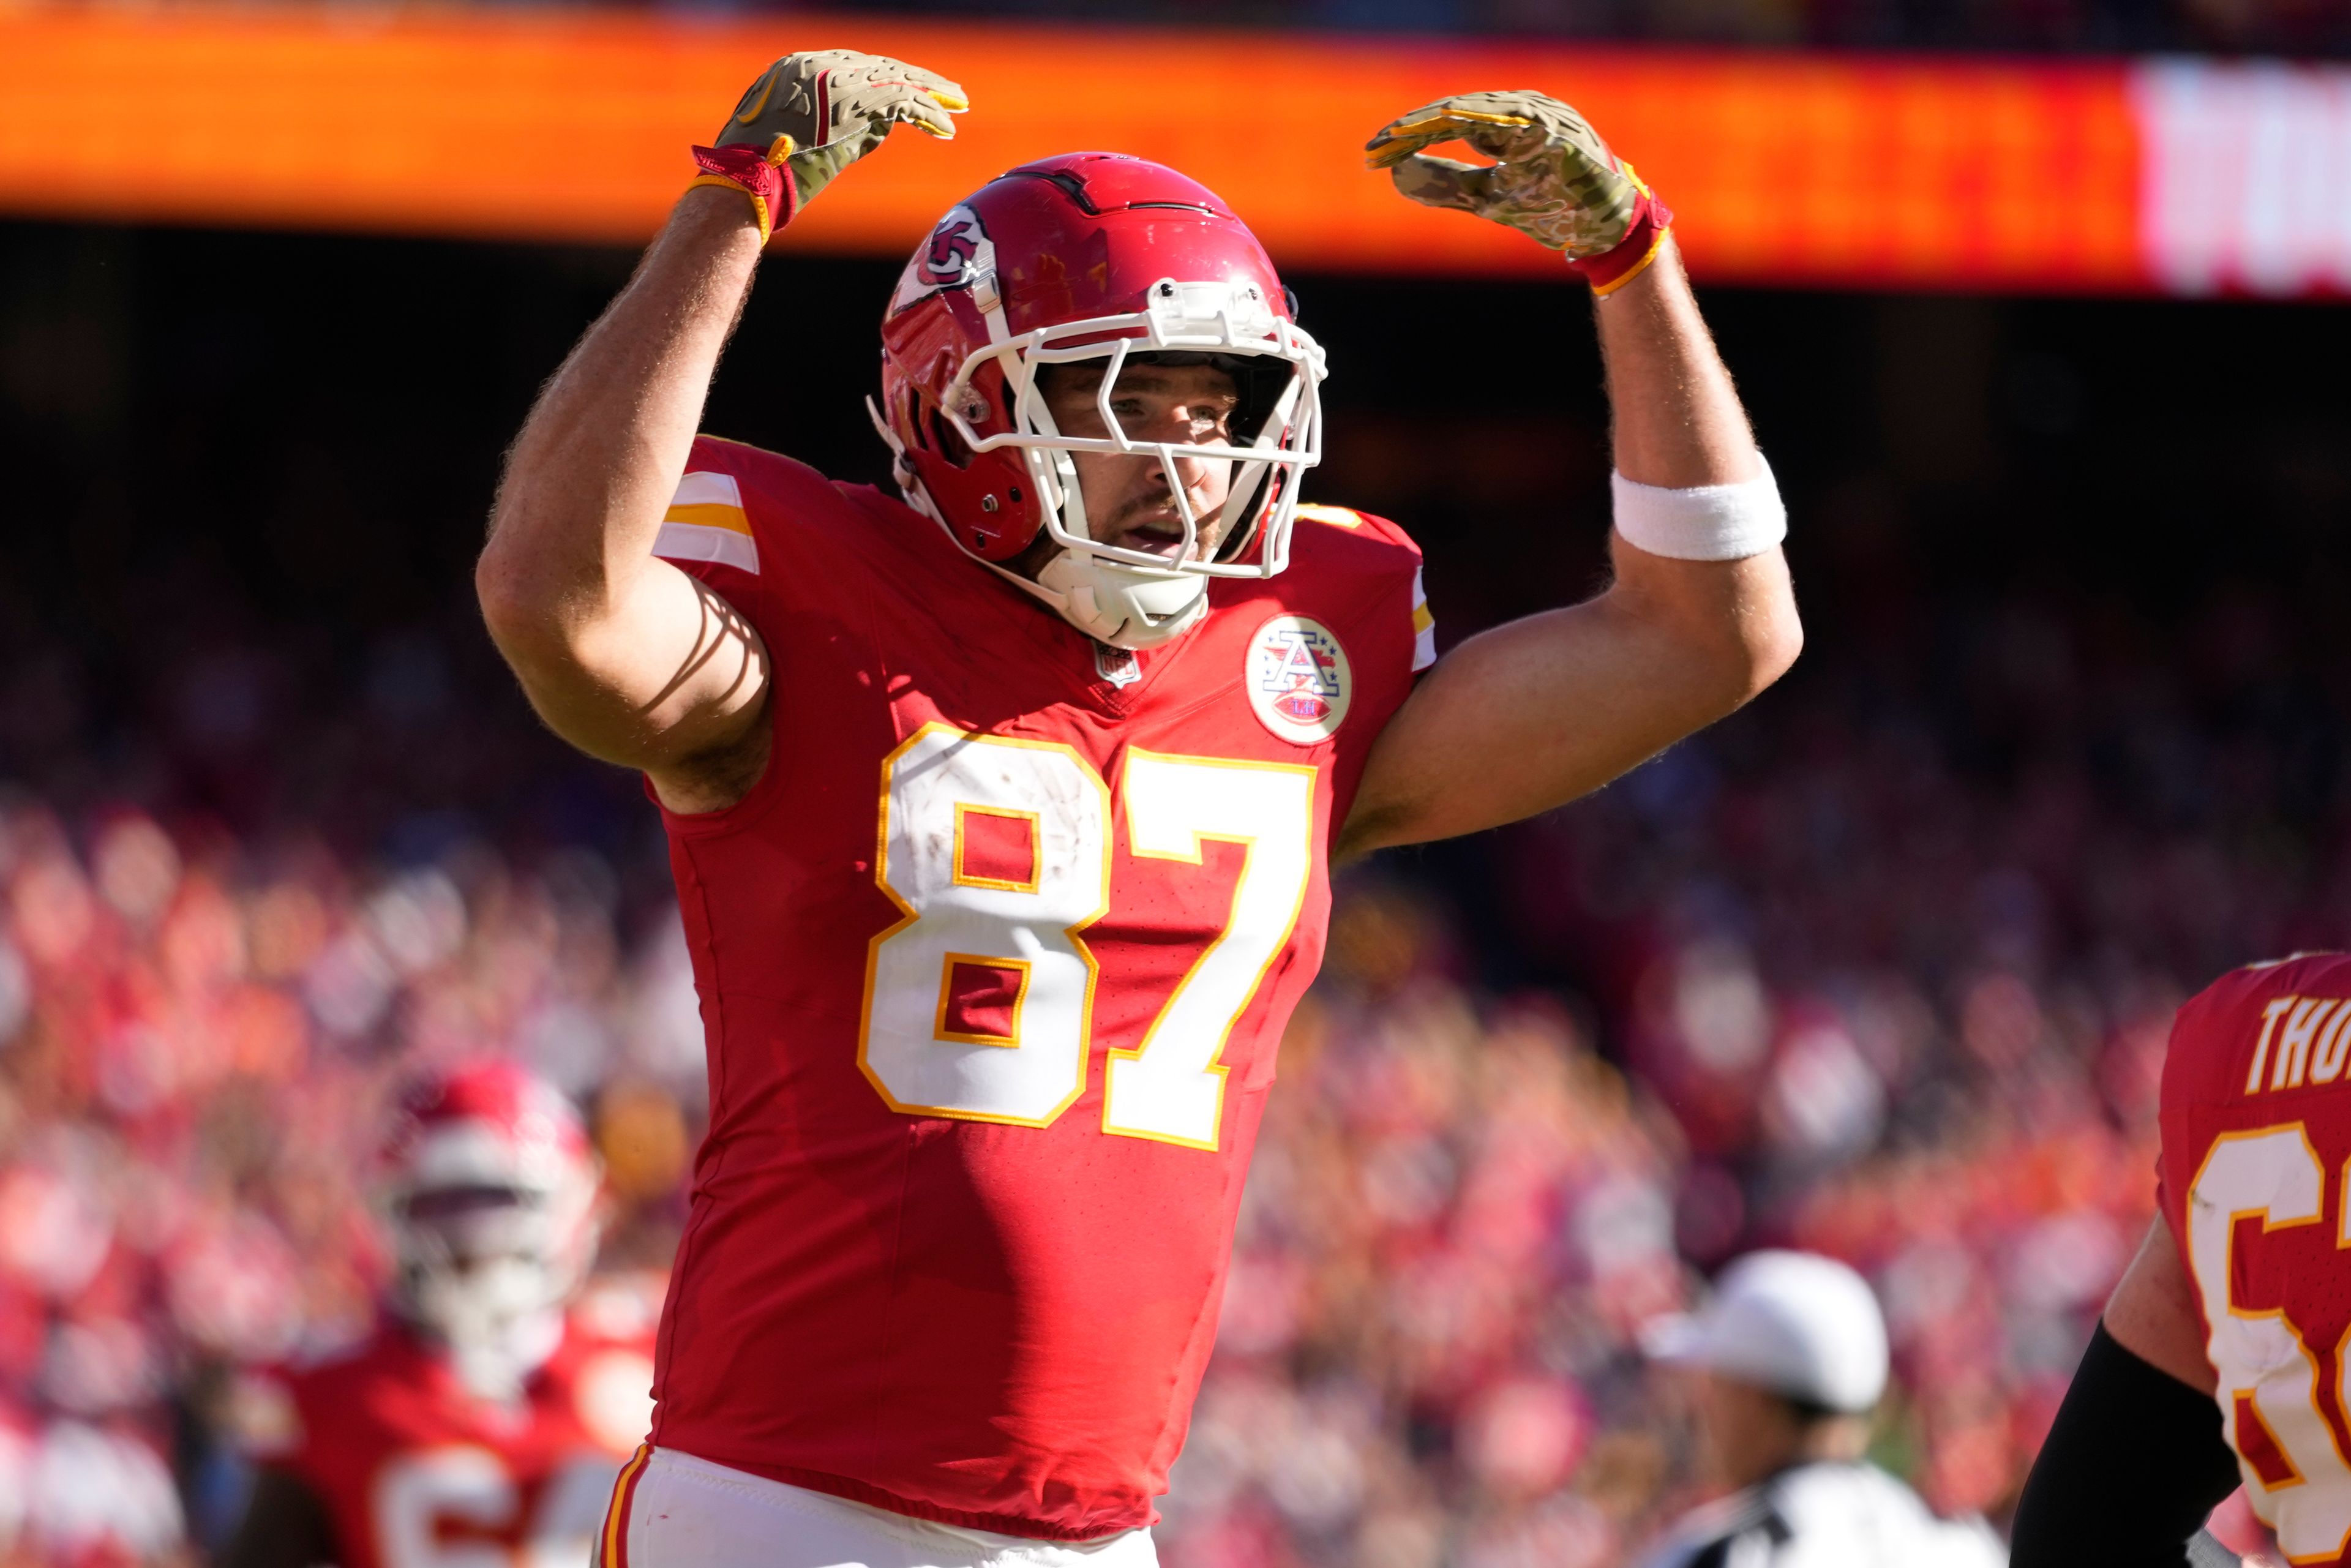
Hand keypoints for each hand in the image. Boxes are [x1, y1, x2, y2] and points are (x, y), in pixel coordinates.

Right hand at [690, 50, 967, 242]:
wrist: (747, 179)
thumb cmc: (766, 171)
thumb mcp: (801, 136)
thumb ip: (839, 123)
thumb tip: (884, 126)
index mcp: (799, 66)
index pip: (858, 66)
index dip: (891, 80)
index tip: (913, 92)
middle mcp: (818, 63)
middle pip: (882, 67)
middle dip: (919, 81)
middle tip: (950, 94)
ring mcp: (835, 79)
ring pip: (898, 80)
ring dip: (932, 95)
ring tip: (959, 106)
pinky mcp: (853, 100)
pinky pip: (903, 103)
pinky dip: (928, 115)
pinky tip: (947, 128)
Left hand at [1365, 90, 1670, 290]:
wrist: (1603, 227)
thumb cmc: (1549, 206)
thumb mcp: (1486, 197)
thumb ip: (1445, 184)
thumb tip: (1398, 175)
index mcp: (1506, 123)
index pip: (1448, 122)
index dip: (1408, 136)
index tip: (1373, 153)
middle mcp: (1523, 110)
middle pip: (1455, 111)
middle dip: (1412, 129)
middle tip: (1375, 147)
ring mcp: (1543, 116)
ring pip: (1477, 110)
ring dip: (1434, 123)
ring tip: (1398, 138)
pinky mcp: (1558, 131)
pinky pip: (1512, 120)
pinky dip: (1475, 119)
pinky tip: (1443, 123)